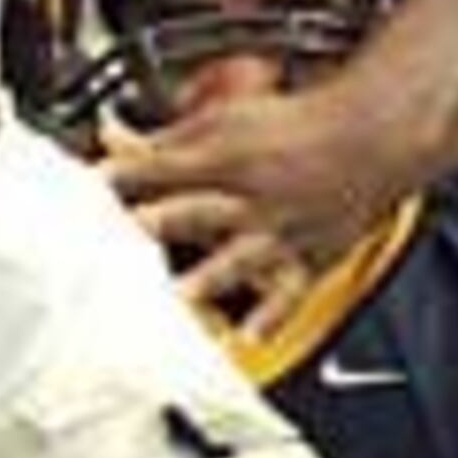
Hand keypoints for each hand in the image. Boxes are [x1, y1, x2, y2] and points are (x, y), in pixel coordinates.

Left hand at [103, 75, 434, 323]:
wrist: (372, 136)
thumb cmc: (296, 127)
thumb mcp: (226, 119)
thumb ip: (165, 138)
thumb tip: (111, 136)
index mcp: (223, 157)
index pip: (160, 168)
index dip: (120, 179)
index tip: (86, 194)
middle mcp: (249, 196)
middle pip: (194, 212)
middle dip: (156, 227)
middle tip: (120, 245)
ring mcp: (277, 231)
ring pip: (237, 257)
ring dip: (206, 279)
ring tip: (177, 299)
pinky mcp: (304, 259)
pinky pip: (287, 292)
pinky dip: (270, 318)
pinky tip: (247, 338)